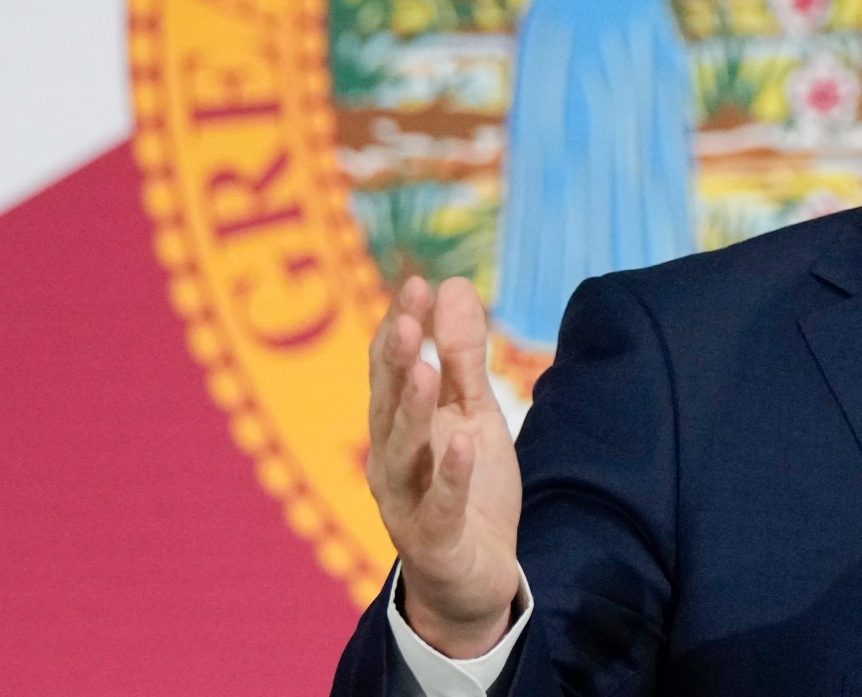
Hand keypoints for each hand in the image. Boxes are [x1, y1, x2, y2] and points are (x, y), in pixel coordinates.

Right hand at [365, 275, 525, 657]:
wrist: (474, 579)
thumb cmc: (467, 490)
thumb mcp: (474, 414)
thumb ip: (463, 357)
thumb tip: (453, 284)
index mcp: (398, 426)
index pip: (390, 368)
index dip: (402, 326)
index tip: (418, 283)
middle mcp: (390, 460)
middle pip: (387, 404)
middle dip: (396, 360)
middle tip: (410, 317)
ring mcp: (406, 502)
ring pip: (402, 452)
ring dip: (411, 410)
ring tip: (423, 368)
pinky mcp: (434, 541)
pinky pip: (439, 505)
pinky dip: (449, 474)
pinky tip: (463, 441)